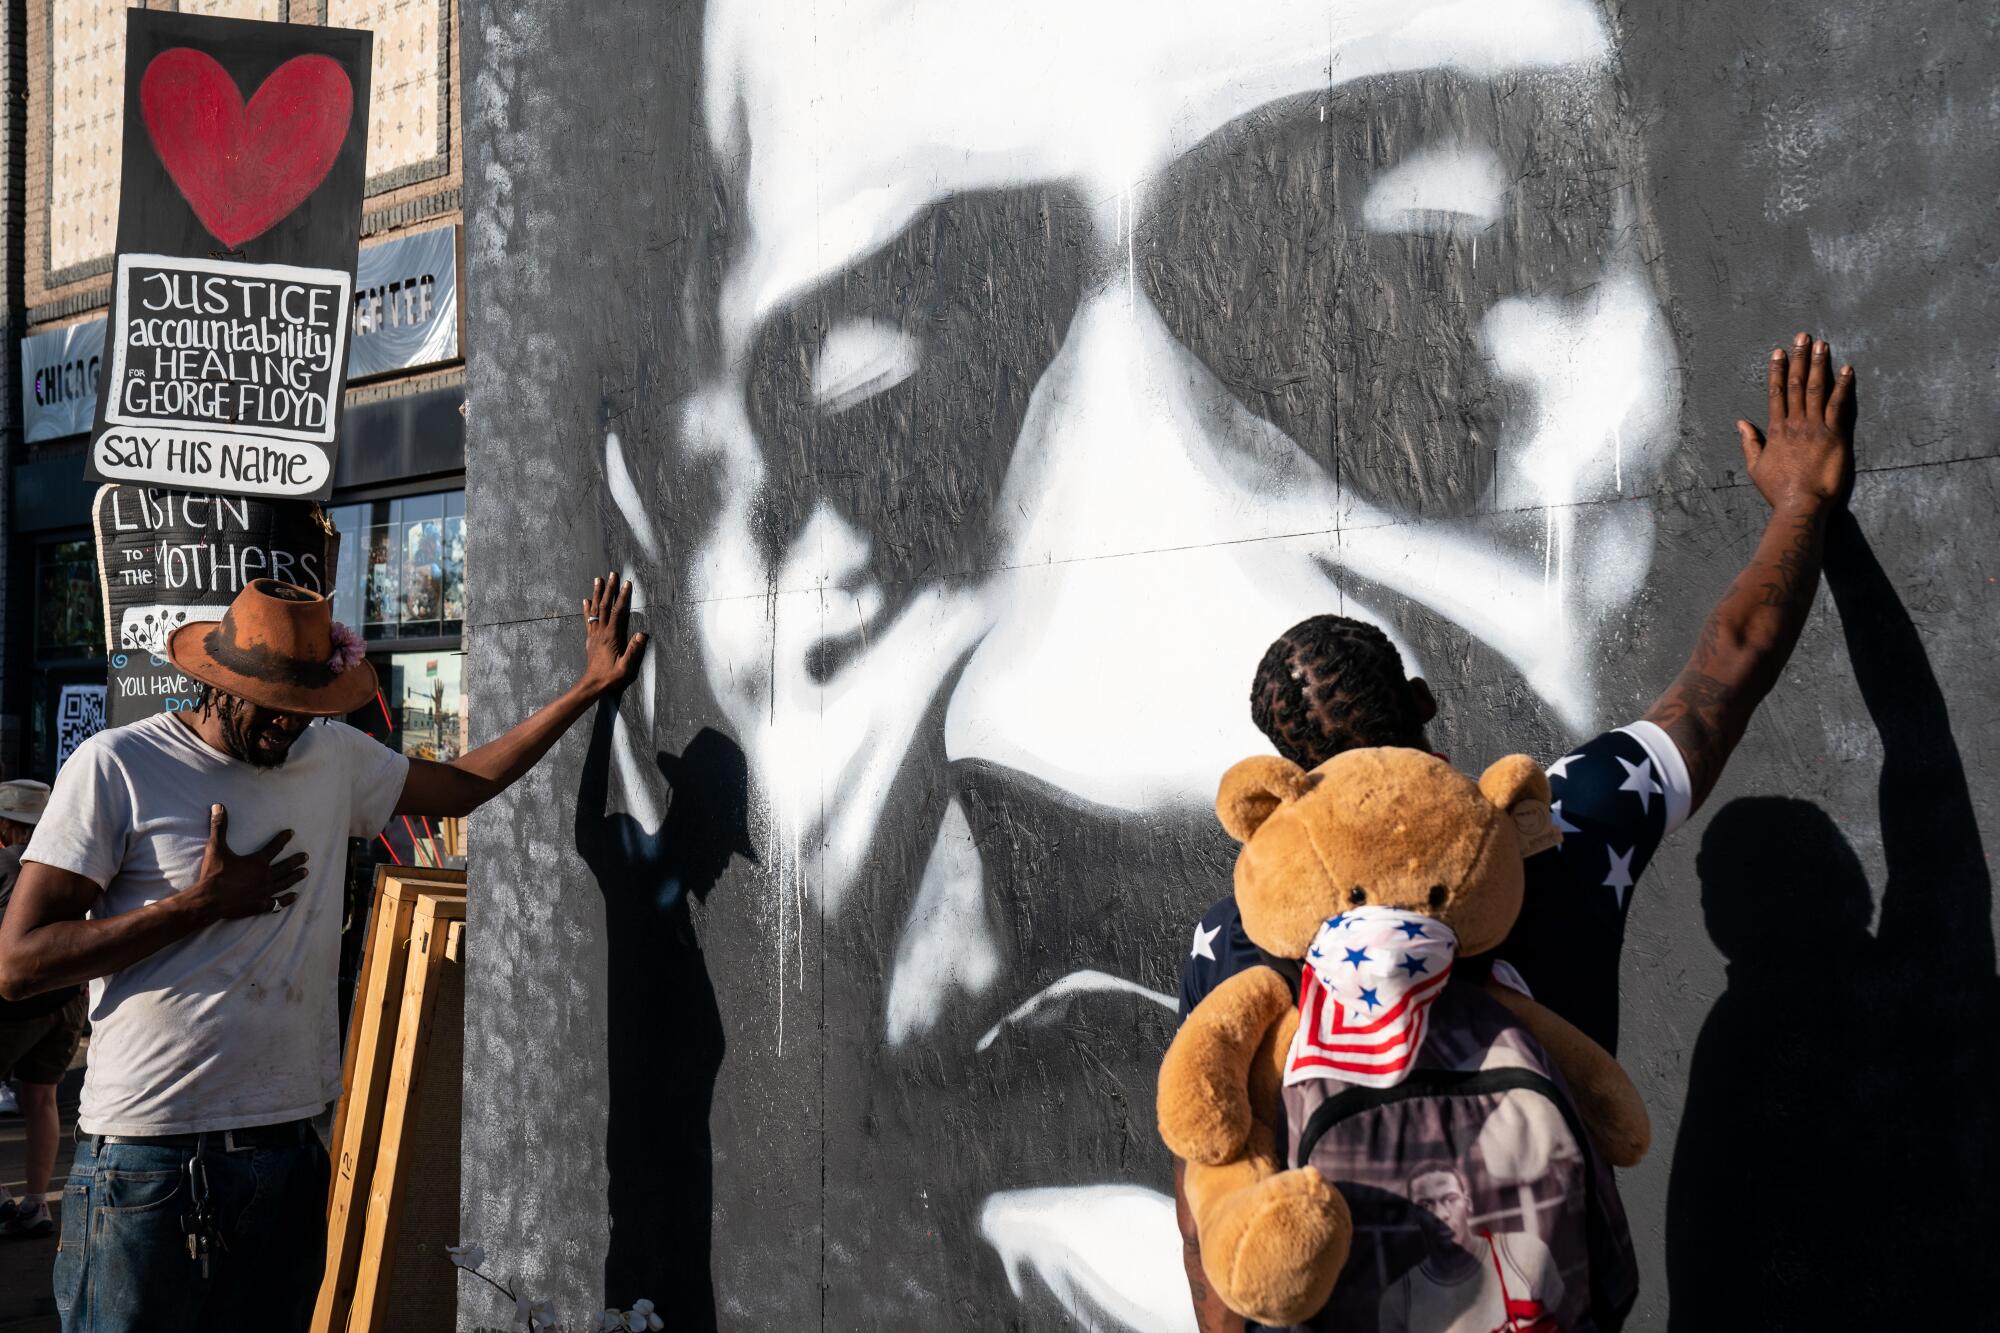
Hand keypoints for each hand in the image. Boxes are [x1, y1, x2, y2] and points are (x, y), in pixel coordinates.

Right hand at [184, 805, 307, 922]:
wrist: (209, 900)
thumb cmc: (214, 874)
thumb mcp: (216, 848)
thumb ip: (219, 826)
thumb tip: (219, 806)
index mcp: (257, 862)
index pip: (274, 847)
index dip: (283, 839)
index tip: (291, 833)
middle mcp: (265, 876)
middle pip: (285, 866)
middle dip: (296, 860)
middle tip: (306, 856)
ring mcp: (264, 892)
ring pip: (285, 883)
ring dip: (295, 877)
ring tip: (305, 872)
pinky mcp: (260, 905)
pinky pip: (278, 902)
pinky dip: (286, 899)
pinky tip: (294, 896)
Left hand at [579, 569, 648, 695]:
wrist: (592, 684)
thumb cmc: (610, 676)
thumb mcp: (625, 666)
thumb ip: (633, 650)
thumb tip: (643, 634)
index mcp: (611, 636)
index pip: (618, 612)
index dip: (622, 597)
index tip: (626, 584)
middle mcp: (601, 632)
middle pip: (605, 606)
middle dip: (609, 589)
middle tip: (612, 574)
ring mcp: (594, 634)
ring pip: (595, 609)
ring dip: (597, 593)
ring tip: (598, 580)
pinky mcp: (590, 638)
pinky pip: (588, 620)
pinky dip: (587, 608)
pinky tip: (586, 600)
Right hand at [1738, 331, 1856, 513]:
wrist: (1801, 504)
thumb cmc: (1778, 490)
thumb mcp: (1755, 467)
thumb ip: (1750, 442)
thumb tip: (1741, 423)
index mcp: (1776, 430)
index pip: (1776, 393)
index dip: (1777, 370)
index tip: (1778, 352)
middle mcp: (1795, 423)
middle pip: (1797, 384)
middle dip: (1799, 358)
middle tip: (1802, 337)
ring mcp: (1815, 427)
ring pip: (1817, 389)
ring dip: (1820, 364)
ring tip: (1822, 345)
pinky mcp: (1834, 435)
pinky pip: (1839, 405)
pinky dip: (1843, 386)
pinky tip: (1847, 369)